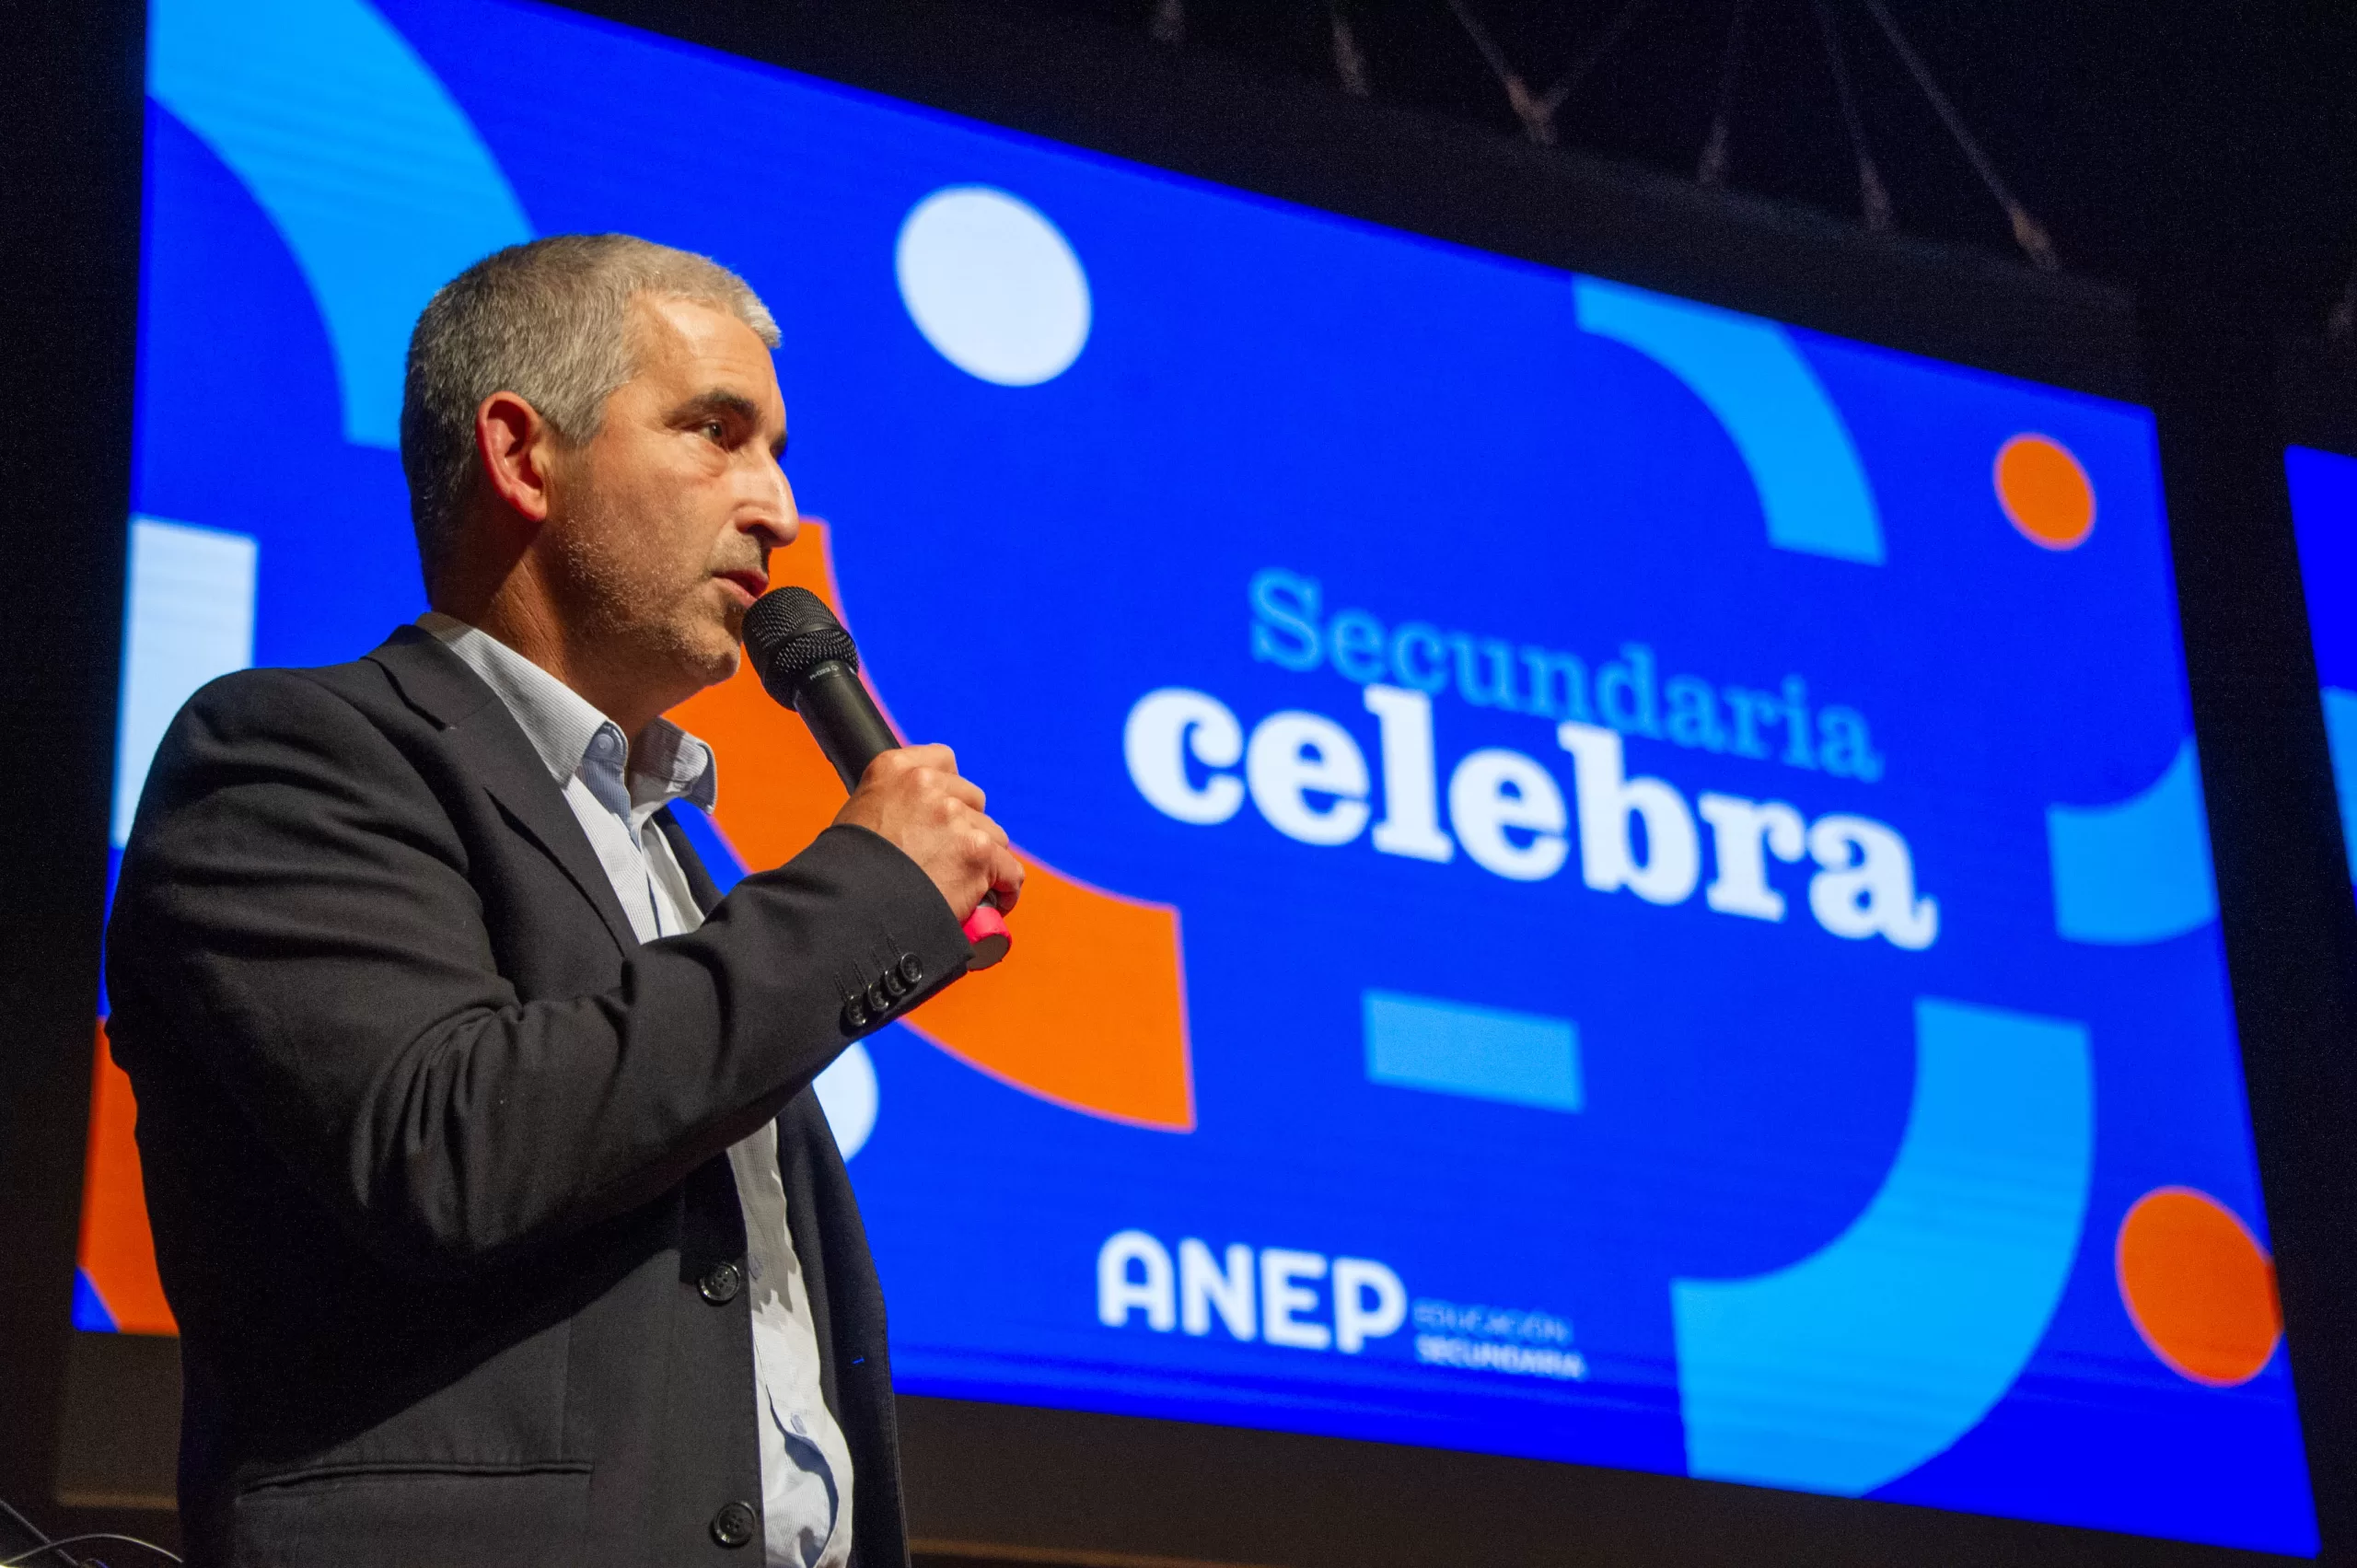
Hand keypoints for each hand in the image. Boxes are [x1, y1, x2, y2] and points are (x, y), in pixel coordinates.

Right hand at [832, 744, 1022, 920]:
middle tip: (951, 859)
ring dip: (985, 860)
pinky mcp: (976, 853)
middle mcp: (926, 785)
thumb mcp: (859, 816)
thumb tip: (917, 822)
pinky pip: (1009, 870)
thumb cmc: (847, 872)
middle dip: (967, 829)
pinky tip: (995, 902)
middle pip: (973, 801)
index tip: (947, 814)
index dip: (950, 793)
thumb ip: (893, 805)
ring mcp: (954, 818)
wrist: (849, 907)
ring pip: (993, 836)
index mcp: (893, 769)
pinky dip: (1006, 889)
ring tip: (967, 886)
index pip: (943, 761)